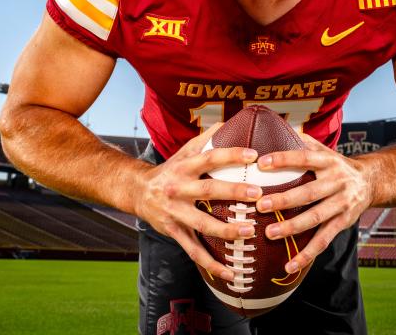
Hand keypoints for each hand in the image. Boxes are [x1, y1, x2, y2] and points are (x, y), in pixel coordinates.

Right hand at [133, 123, 262, 280]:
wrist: (137, 191)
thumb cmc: (171, 169)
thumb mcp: (185, 150)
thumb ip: (208, 138)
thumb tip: (233, 121)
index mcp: (184, 166)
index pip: (209, 157)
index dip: (231, 154)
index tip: (254, 155)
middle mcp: (179, 189)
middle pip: (208, 190)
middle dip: (233, 192)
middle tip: (258, 194)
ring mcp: (175, 212)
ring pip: (202, 224)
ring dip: (227, 230)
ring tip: (250, 232)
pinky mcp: (173, 232)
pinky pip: (194, 251)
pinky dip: (211, 265)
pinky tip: (230, 273)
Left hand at [255, 133, 372, 274]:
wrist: (371, 182)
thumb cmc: (336, 165)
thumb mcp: (325, 150)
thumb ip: (303, 141)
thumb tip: (275, 127)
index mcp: (328, 161)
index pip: (304, 158)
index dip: (283, 159)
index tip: (261, 163)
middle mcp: (337, 182)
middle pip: (309, 192)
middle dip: (285, 200)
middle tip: (261, 205)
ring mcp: (342, 204)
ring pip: (316, 218)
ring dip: (293, 227)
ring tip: (270, 233)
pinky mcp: (343, 222)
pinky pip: (324, 240)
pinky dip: (307, 254)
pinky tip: (290, 265)